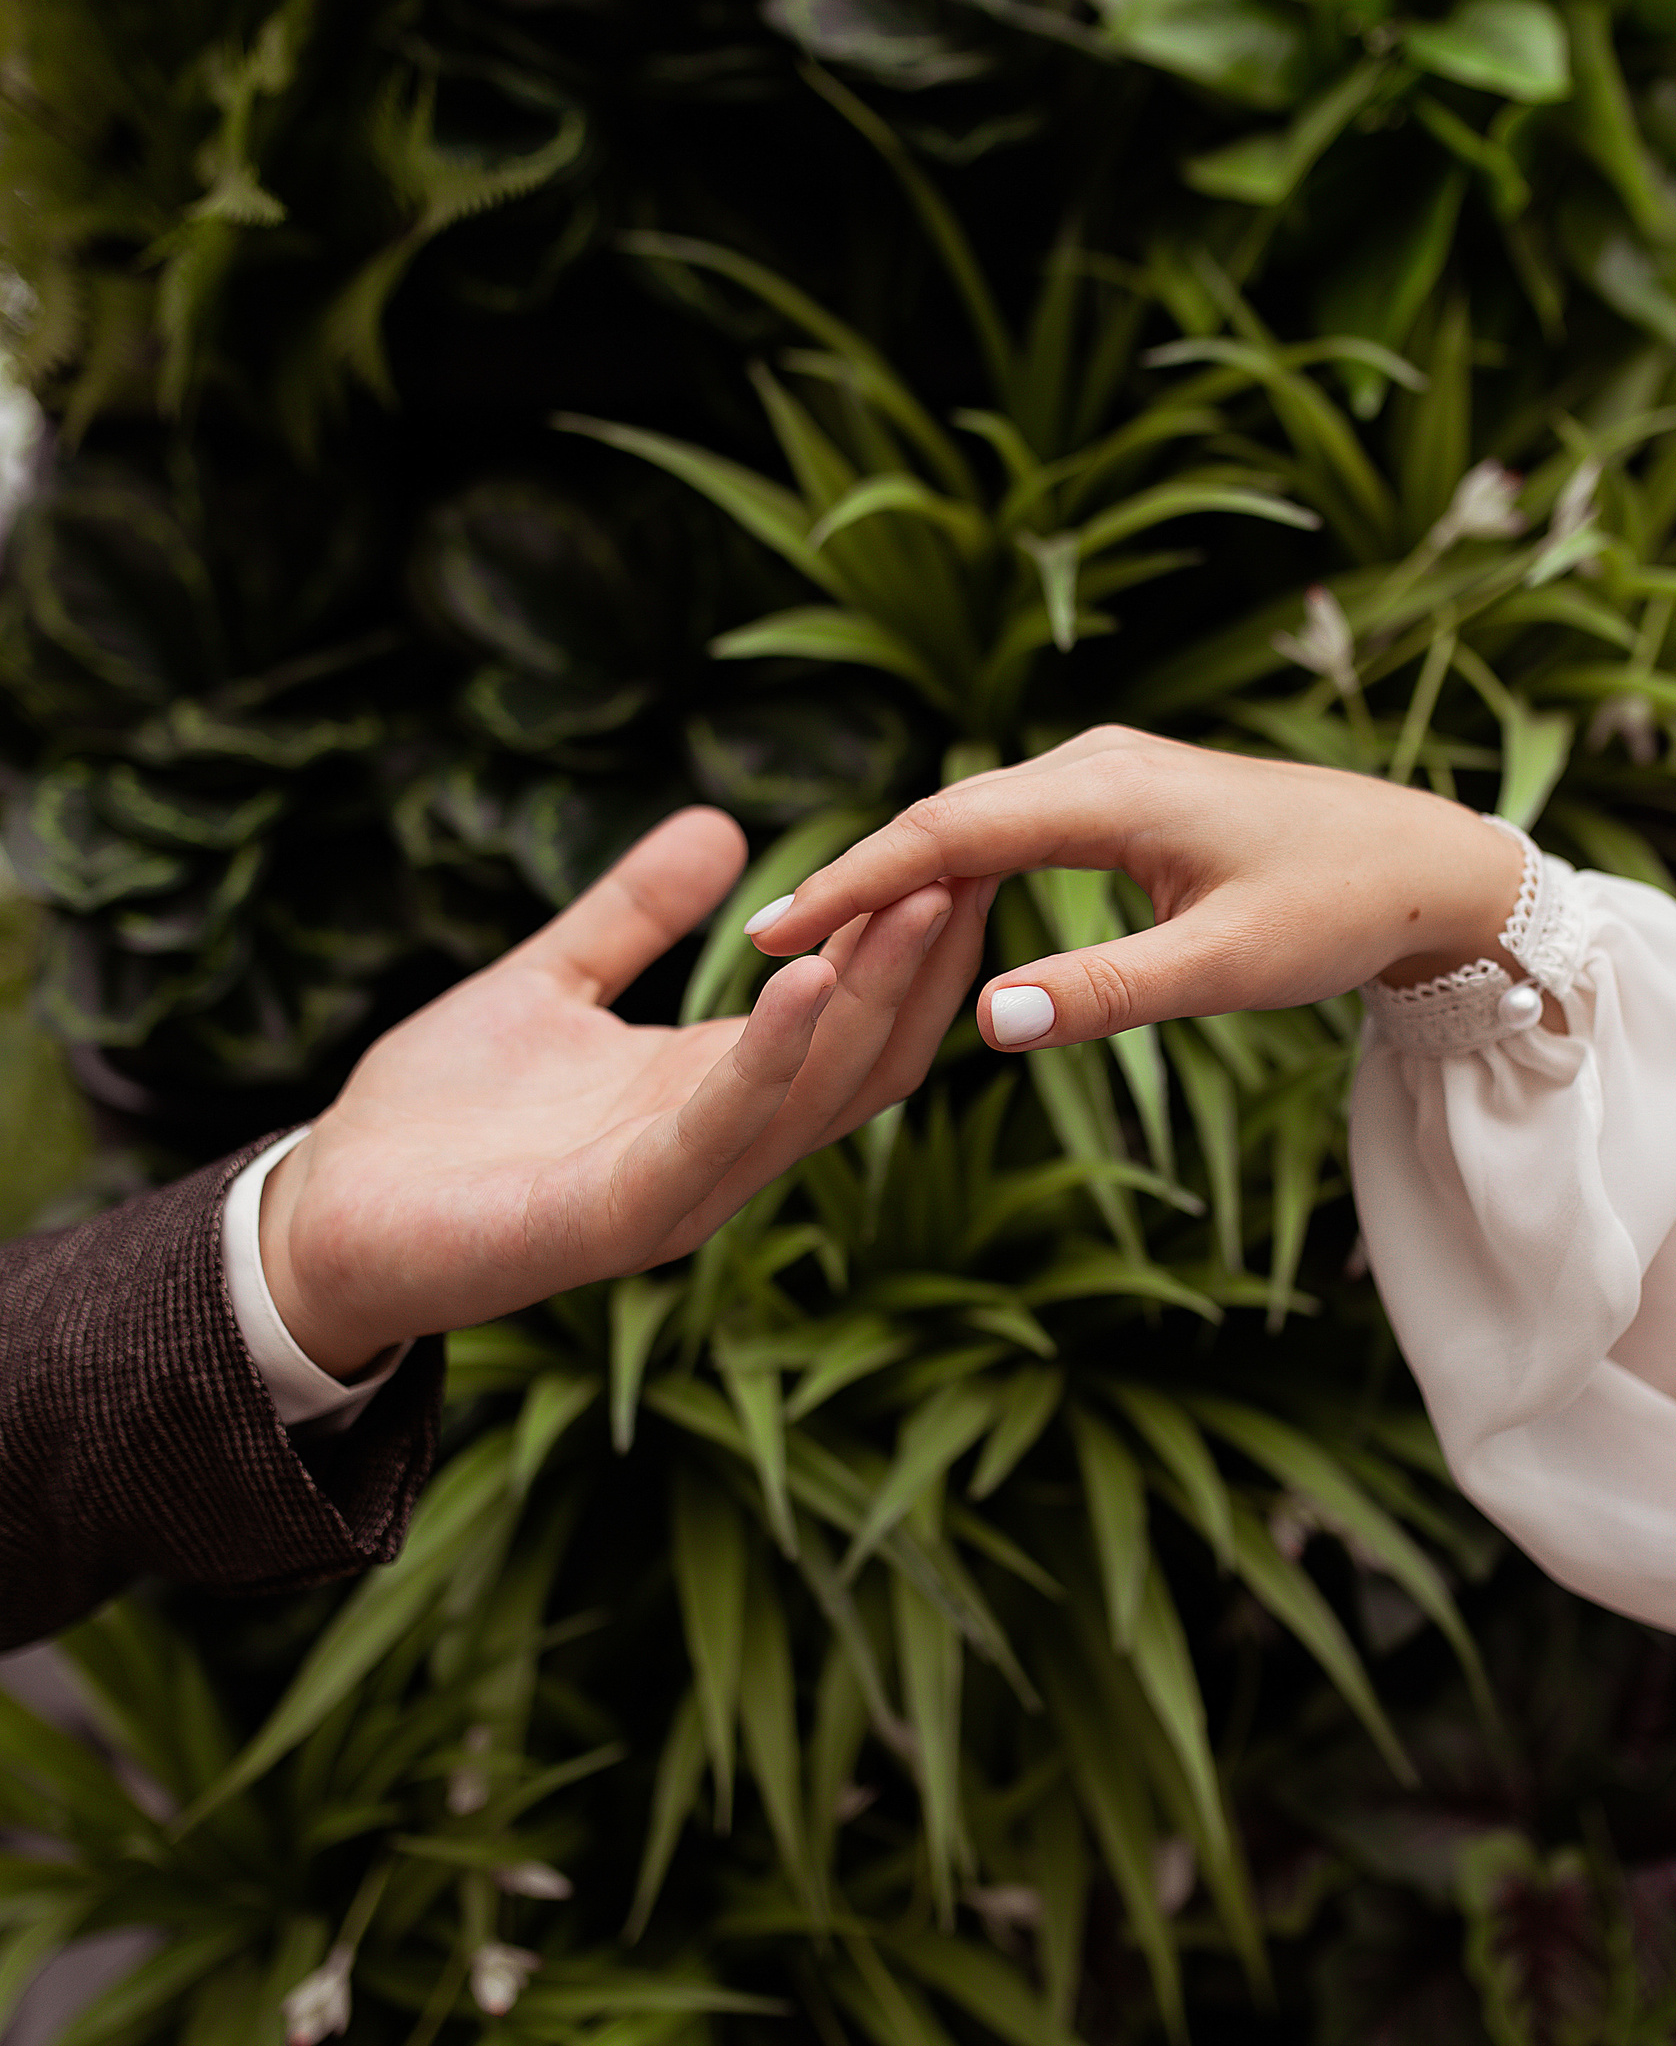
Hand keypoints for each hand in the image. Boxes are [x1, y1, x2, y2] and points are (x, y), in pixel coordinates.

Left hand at [259, 806, 988, 1377]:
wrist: (323, 1219)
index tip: (955, 841)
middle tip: (981, 856)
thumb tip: (720, 826)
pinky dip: (771, 1054)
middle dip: (924, 958)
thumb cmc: (432, 1118)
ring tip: (922, 897)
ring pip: (816, 1094)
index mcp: (712, 1095)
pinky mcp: (619, 1217)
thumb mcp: (548, 985)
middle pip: (867, 1056)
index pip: (851, 1019)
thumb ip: (630, 917)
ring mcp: (679, 1191)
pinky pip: (718, 1132)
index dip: (906, 937)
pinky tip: (806, 976)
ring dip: (876, 993)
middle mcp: (720, 1151)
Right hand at [744, 728, 1538, 1052]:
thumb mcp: (1226, 966)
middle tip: (762, 953)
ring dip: (896, 881)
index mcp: (1106, 792)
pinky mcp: (1117, 803)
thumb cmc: (1338, 909)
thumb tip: (985, 1022)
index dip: (852, 884)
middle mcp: (1092, 766)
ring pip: (968, 826)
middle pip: (939, 821)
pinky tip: (914, 921)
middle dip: (852, 884)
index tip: (770, 933)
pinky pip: (1006, 833)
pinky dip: (949, 876)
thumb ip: (1106, 991)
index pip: (943, 833)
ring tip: (814, 943)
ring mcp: (1103, 778)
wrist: (1426, 866)